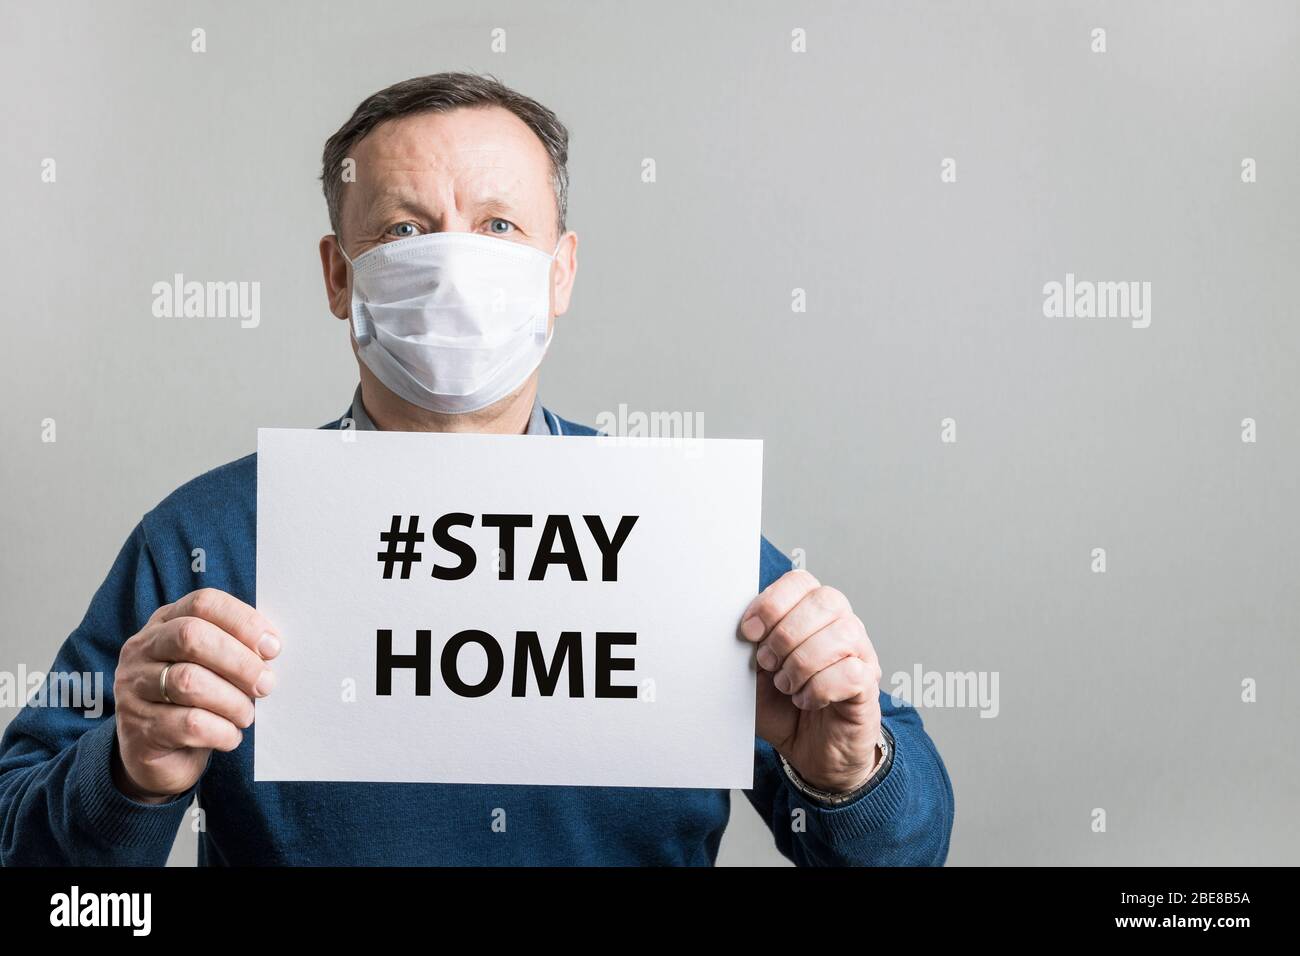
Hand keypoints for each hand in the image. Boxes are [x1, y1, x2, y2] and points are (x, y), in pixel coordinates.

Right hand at [111, 588, 280, 802]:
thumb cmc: (198, 701)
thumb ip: (236, 649)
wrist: (160, 757)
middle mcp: (142, 650)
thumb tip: (272, 648)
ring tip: (246, 715)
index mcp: (165, 623)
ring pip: (189, 682)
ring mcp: (132, 689)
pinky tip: (231, 735)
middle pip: (191, 637)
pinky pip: (188, 724)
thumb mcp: (214, 666)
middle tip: (266, 684)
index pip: (203, 603)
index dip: (243, 621)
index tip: (273, 648)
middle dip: (239, 661)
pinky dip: (221, 731)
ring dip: (232, 701)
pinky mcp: (138, 729)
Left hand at [740, 570, 882, 793]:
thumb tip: (736, 629)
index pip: (801, 581)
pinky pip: (849, 673)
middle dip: (785, 634)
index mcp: (812, 614)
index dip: (772, 602)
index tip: (750, 632)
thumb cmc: (783, 708)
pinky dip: (819, 689)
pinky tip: (807, 700)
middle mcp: (842, 626)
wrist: (809, 753)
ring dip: (802, 663)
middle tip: (768, 663)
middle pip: (824, 601)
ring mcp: (861, 654)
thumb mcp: (753, 675)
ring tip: (787, 685)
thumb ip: (746, 649)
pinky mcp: (869, 685)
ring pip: (840, 634)